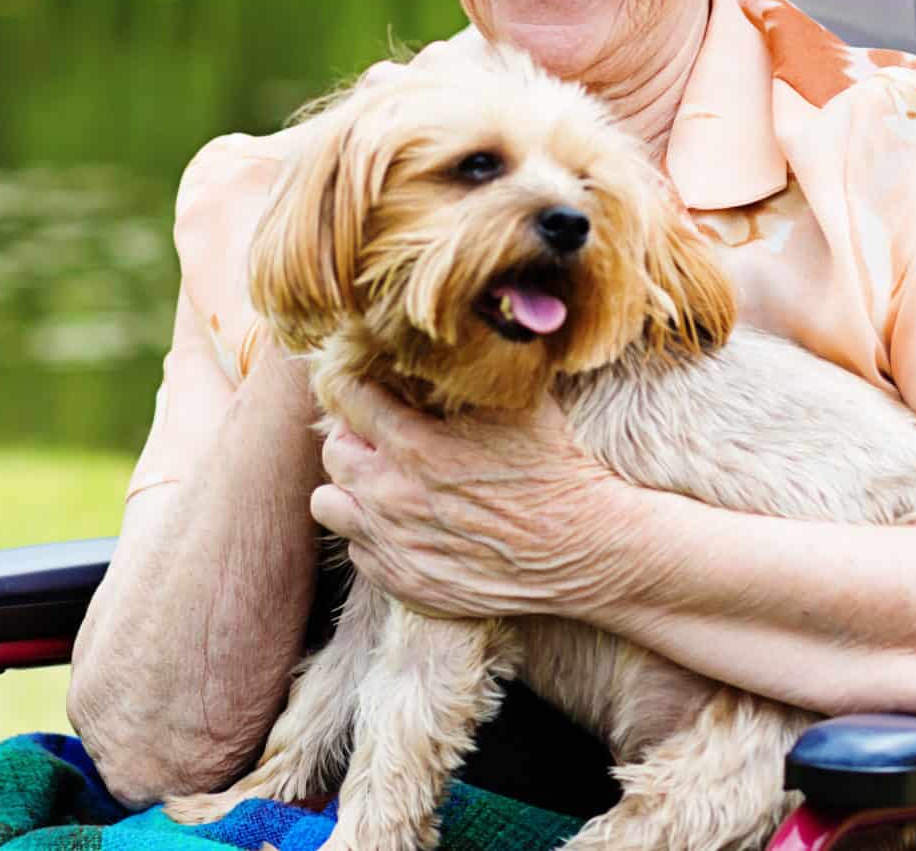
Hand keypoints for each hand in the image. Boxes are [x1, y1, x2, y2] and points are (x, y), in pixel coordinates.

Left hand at [307, 371, 634, 621]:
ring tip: (383, 481)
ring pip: (329, 505)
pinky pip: (358, 552)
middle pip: (332, 451)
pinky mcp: (405, 583)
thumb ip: (465, 371)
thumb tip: (441, 332)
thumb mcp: (515, 400)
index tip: (367, 381)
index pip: (345, 395)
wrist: (587, 549)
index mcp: (413, 443)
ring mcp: (394, 544)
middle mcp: (391, 495)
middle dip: (353, 434)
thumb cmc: (556, 467)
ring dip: (351, 488)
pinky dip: (374, 535)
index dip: (353, 382)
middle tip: (382, 433)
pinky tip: (407, 524)